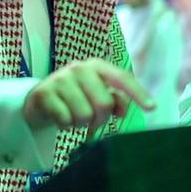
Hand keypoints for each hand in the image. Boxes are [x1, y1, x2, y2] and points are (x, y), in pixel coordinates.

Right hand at [23, 58, 155, 135]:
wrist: (40, 100)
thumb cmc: (75, 97)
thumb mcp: (96, 94)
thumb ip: (115, 99)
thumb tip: (124, 110)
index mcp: (96, 66)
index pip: (121, 78)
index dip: (137, 93)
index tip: (151, 107)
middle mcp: (79, 68)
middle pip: (104, 103)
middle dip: (99, 119)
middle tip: (90, 119)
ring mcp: (60, 79)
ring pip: (84, 115)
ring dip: (80, 123)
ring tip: (73, 116)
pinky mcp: (43, 93)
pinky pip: (64, 119)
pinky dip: (64, 125)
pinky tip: (60, 118)